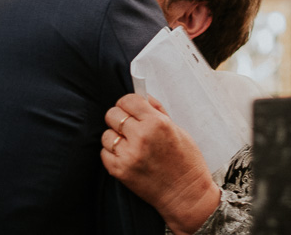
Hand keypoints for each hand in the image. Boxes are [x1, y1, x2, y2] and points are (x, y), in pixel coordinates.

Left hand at [101, 94, 220, 234]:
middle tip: (129, 125)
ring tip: (129, 143)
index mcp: (157, 123)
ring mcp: (128, 155)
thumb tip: (143, 96)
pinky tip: (127, 156)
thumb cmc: (186, 162)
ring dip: (115, 137)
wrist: (186, 194)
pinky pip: (104, 153)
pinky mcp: (119, 171)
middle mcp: (140, 137)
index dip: (128, 102)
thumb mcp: (178, 129)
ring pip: (106, 134)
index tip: (130, 107)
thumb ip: (157, 111)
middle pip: (112, 114)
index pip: (128, 100)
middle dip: (120, 117)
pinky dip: (112, 153)